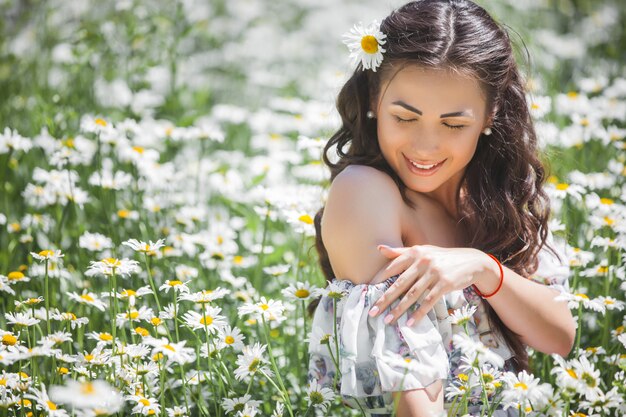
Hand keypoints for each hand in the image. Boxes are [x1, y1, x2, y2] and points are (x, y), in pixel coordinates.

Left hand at [368, 244, 494, 325]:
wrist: (471, 261)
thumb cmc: (441, 258)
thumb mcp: (422, 250)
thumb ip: (400, 252)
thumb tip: (379, 248)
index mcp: (415, 252)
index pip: (392, 267)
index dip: (378, 280)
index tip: (367, 292)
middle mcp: (422, 261)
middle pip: (399, 284)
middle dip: (384, 299)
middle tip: (372, 311)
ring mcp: (434, 273)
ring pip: (412, 295)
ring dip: (399, 309)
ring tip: (388, 320)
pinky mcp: (445, 284)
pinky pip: (428, 301)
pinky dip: (419, 313)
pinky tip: (410, 322)